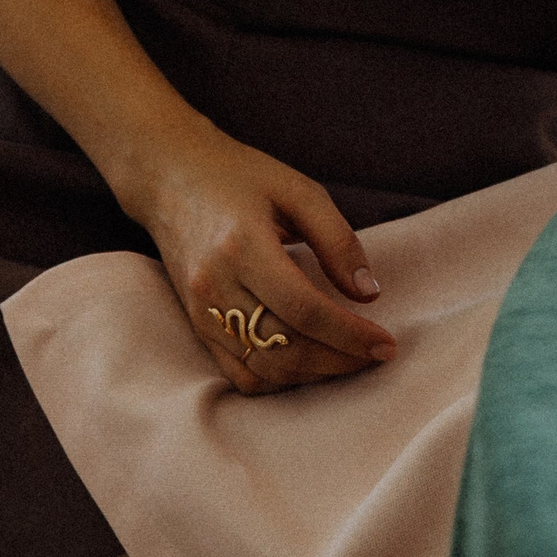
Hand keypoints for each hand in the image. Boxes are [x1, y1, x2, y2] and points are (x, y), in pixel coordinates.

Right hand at [134, 122, 396, 398]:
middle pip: (284, 348)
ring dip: (312, 375)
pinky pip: (238, 373)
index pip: (304, 310)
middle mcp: (216, 285)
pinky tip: (308, 363)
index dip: (349, 335)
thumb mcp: (297, 189)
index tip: (386, 343)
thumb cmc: (238, 175)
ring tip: (349, 359)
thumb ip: (337, 239)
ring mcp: (200, 310)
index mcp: (243, 245)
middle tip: (376, 353)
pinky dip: (278, 380)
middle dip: (339, 360)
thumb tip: (369, 293)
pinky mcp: (195, 324)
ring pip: (263, 370)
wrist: (169, 176)